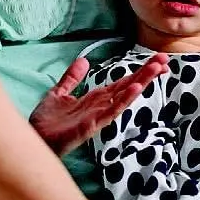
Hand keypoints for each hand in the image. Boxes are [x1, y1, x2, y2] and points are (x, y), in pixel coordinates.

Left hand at [29, 53, 168, 155]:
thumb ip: (72, 78)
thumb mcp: (59, 93)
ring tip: (157, 69)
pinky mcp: (92, 125)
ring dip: (141, 83)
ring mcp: (99, 116)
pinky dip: (124, 101)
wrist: (33, 139)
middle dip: (147, 73)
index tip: (158, 61)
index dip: (140, 71)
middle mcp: (101, 106)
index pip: (123, 81)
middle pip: (129, 86)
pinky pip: (111, 112)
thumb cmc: (46, 121)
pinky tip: (135, 89)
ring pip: (125, 97)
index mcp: (96, 98)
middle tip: (166, 60)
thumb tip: (84, 60)